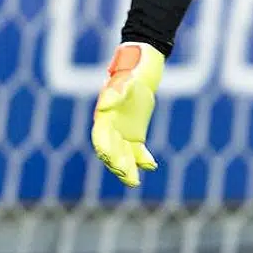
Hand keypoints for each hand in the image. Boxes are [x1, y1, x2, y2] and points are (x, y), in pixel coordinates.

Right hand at [91, 42, 164, 186]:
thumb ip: (115, 93)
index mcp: (103, 117)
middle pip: (111, 151)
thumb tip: (104, 106)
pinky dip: (143, 160)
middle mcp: (110, 129)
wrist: (142, 71)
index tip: (114, 161)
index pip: (100, 138)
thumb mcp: (125, 81)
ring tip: (135, 182)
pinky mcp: (134, 136)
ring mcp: (122, 134)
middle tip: (130, 178)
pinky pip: (137, 152)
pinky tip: (151, 165)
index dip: (106, 150)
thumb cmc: (130, 74)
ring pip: (123, 156)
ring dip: (128, 169)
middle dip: (118, 165)